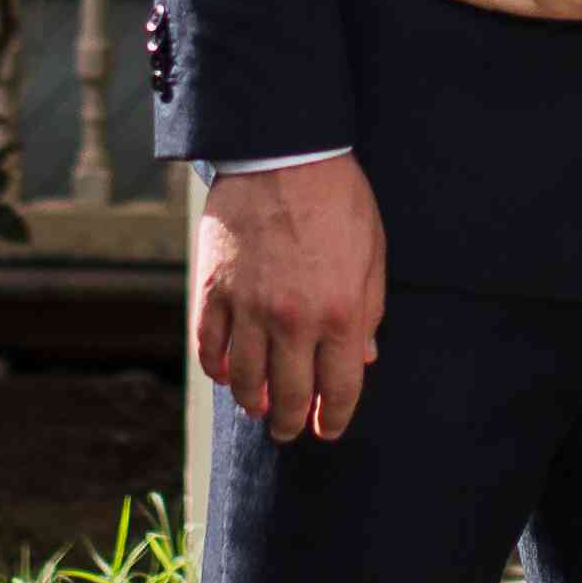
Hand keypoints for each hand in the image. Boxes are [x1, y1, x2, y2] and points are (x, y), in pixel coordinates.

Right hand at [191, 152, 384, 444]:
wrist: (283, 153)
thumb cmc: (338, 200)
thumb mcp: (372, 254)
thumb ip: (369, 312)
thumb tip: (363, 358)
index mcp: (341, 313)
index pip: (339, 389)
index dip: (335, 418)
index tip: (329, 429)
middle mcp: (294, 320)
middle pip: (290, 396)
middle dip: (293, 423)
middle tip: (290, 429)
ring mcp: (249, 307)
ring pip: (244, 382)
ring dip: (252, 403)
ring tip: (259, 407)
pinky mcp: (213, 289)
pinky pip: (209, 347)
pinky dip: (216, 369)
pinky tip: (226, 375)